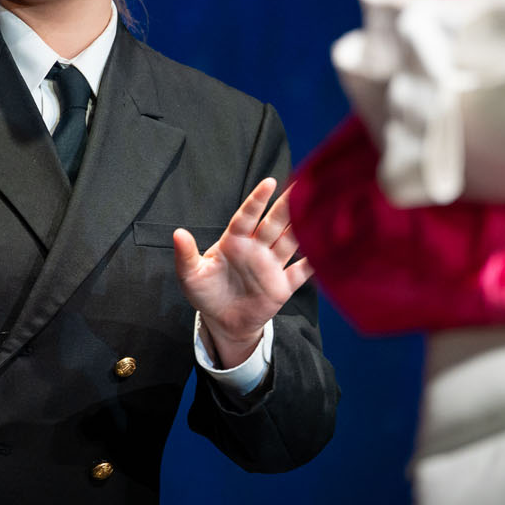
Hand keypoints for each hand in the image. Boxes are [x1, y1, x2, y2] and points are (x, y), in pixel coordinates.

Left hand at [174, 178, 311, 368]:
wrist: (223, 322)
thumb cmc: (205, 293)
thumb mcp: (190, 275)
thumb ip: (186, 255)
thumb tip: (177, 233)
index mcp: (234, 241)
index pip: (247, 216)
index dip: (257, 200)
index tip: (269, 183)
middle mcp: (256, 248)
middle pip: (274, 223)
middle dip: (287, 205)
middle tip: (303, 185)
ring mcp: (271, 265)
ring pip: (290, 241)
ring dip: (303, 227)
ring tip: (320, 209)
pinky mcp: (282, 286)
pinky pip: (301, 271)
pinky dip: (313, 263)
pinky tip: (326, 252)